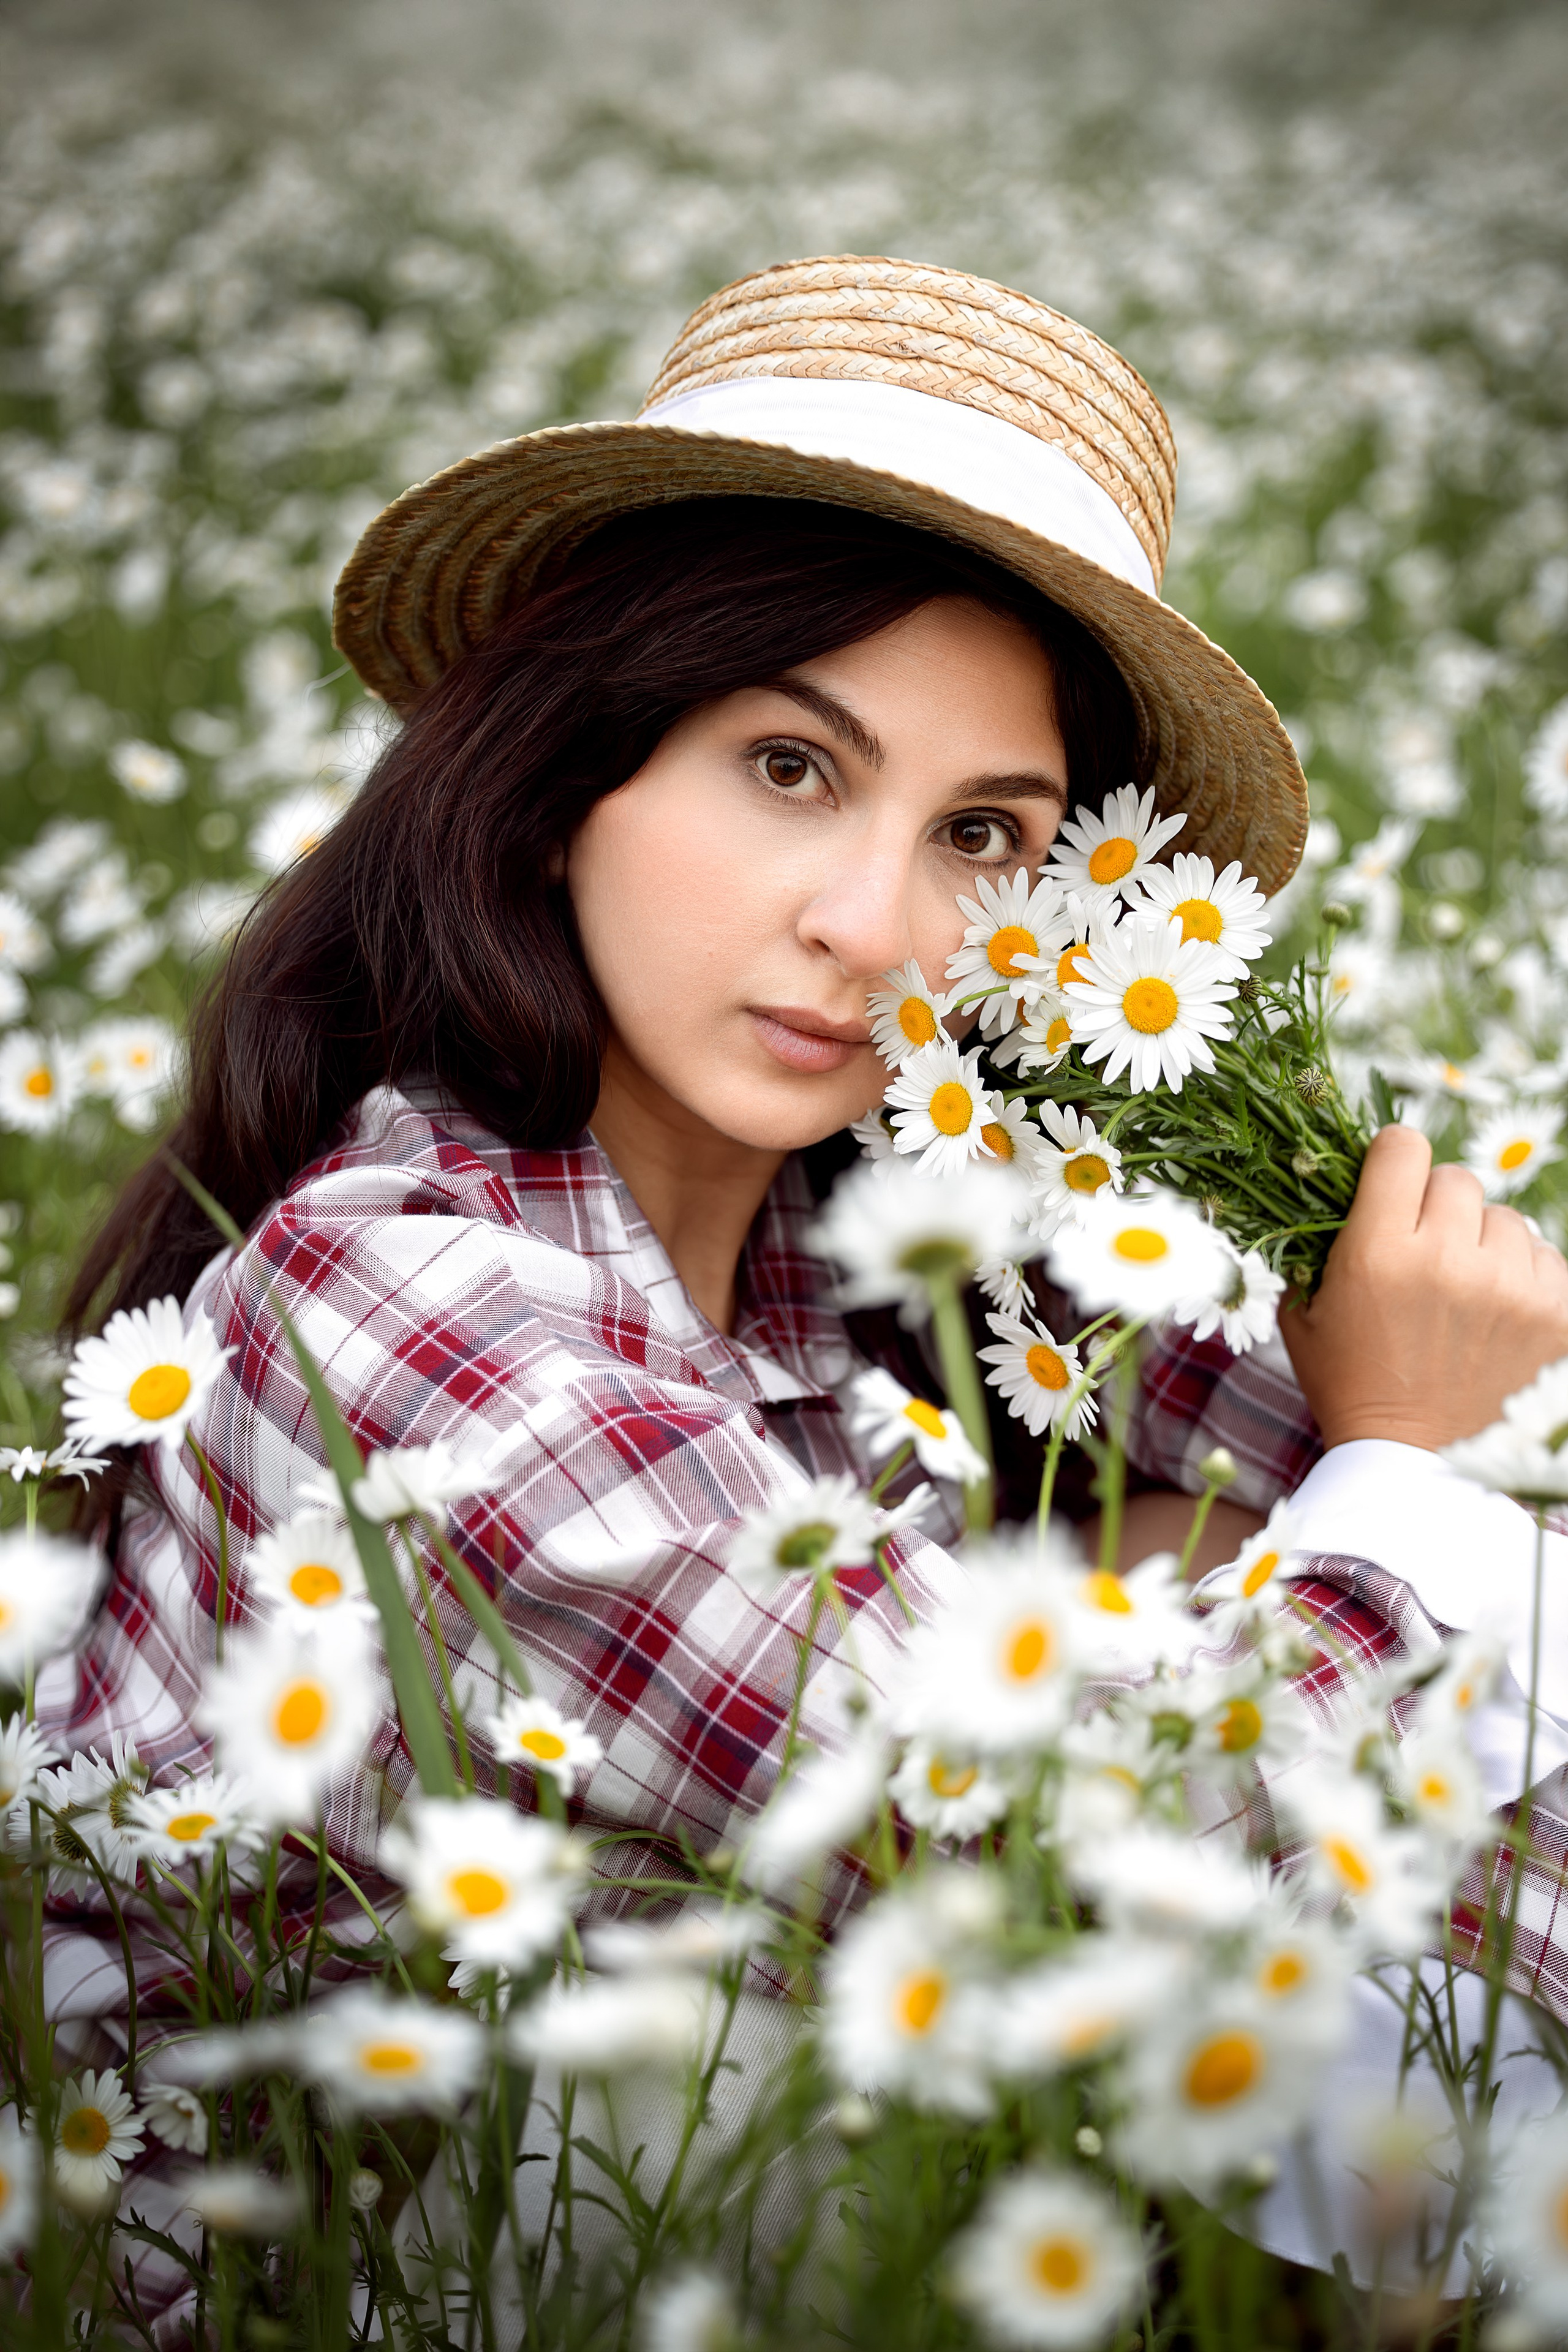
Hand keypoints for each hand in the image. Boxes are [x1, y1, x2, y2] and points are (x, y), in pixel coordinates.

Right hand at [1280, 1124, 1567, 1452]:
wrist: (1417, 1467)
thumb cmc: (1350, 1385)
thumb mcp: (1305, 1314)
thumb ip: (1314, 1243)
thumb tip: (1327, 1179)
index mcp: (1378, 1252)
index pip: (1403, 1146)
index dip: (1394, 1159)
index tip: (1391, 1184)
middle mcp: (1448, 1259)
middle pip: (1456, 1179)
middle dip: (1437, 1209)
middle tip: (1424, 1254)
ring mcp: (1511, 1287)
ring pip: (1505, 1220)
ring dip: (1484, 1245)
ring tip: (1463, 1294)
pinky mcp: (1556, 1314)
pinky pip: (1546, 1260)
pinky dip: (1522, 1280)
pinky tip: (1496, 1317)